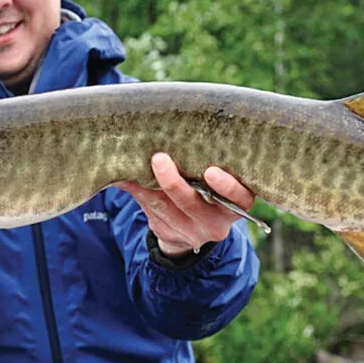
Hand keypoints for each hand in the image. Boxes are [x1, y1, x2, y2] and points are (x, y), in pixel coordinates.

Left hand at [116, 153, 254, 257]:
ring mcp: (191, 232)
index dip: (227, 187)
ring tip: (133, 166)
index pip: (240, 198)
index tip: (210, 171)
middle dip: (173, 183)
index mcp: (235, 205)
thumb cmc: (208, 189)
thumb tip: (177, 128)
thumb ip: (203, 161)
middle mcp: (216, 222)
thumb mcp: (215, 183)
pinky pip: (149, 212)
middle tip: (159, 158)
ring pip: (165, 208)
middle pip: (192, 204)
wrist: (193, 227)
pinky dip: (136, 192)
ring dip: (147, 186)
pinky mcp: (169, 234)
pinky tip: (123, 178)